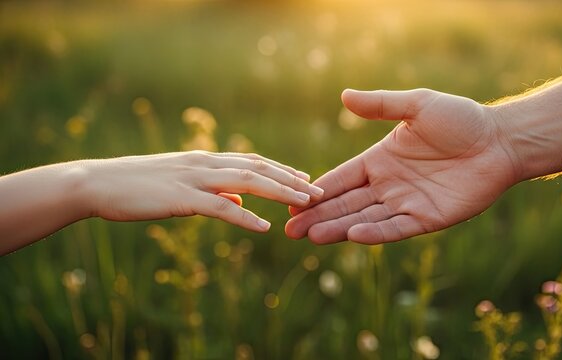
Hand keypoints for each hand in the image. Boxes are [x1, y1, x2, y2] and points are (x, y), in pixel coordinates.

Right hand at [81, 151, 323, 231]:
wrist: (96, 183)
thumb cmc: (136, 187)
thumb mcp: (180, 186)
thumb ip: (212, 192)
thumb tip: (238, 202)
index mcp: (204, 160)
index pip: (252, 161)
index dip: (281, 169)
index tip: (305, 178)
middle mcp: (204, 163)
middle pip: (258, 167)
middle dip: (291, 179)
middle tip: (318, 190)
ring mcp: (194, 178)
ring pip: (247, 182)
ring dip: (279, 192)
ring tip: (305, 202)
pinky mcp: (181, 198)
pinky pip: (220, 208)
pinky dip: (244, 218)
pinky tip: (264, 228)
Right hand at [285, 89, 518, 243]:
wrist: (500, 141)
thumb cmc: (461, 119)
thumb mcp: (417, 105)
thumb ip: (381, 105)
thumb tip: (344, 95)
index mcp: (380, 160)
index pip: (342, 178)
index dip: (319, 190)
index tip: (293, 201)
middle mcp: (388, 184)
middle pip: (346, 203)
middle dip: (318, 217)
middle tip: (290, 230)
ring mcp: (406, 203)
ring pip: (365, 218)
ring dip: (338, 228)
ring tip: (311, 237)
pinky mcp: (426, 218)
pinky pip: (395, 227)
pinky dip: (375, 233)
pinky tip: (353, 235)